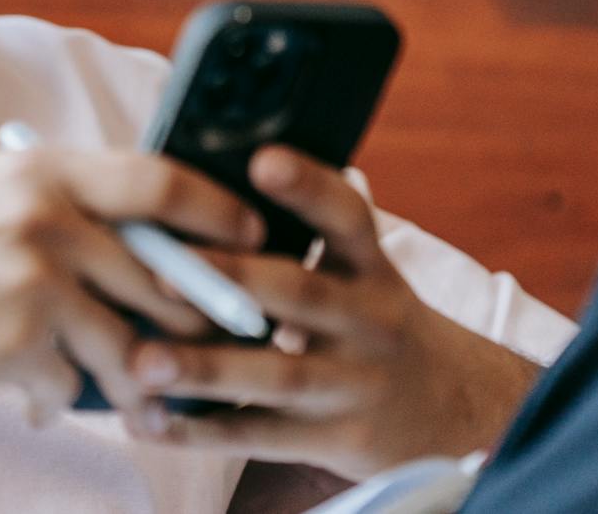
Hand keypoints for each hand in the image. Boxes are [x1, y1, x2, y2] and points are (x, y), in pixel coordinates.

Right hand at [0, 147, 264, 427]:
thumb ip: (62, 204)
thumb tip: (145, 234)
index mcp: (43, 169)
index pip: (162, 179)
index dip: (220, 212)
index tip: (254, 238)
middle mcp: (47, 216)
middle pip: (168, 273)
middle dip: (198, 317)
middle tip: (217, 339)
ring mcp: (35, 281)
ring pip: (134, 342)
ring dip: (136, 374)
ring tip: (127, 387)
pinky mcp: (17, 343)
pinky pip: (76, 386)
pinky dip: (59, 397)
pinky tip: (25, 390)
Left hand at [127, 147, 543, 478]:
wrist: (455, 409)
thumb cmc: (373, 321)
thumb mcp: (362, 273)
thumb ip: (304, 239)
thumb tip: (199, 191)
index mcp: (370, 267)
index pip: (347, 217)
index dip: (308, 187)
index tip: (263, 159)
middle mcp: (369, 320)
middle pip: (300, 293)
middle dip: (231, 280)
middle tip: (160, 275)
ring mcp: (356, 382)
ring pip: (277, 374)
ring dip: (205, 369)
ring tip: (142, 363)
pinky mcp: (338, 438)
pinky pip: (264, 436)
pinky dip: (206, 432)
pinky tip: (152, 423)